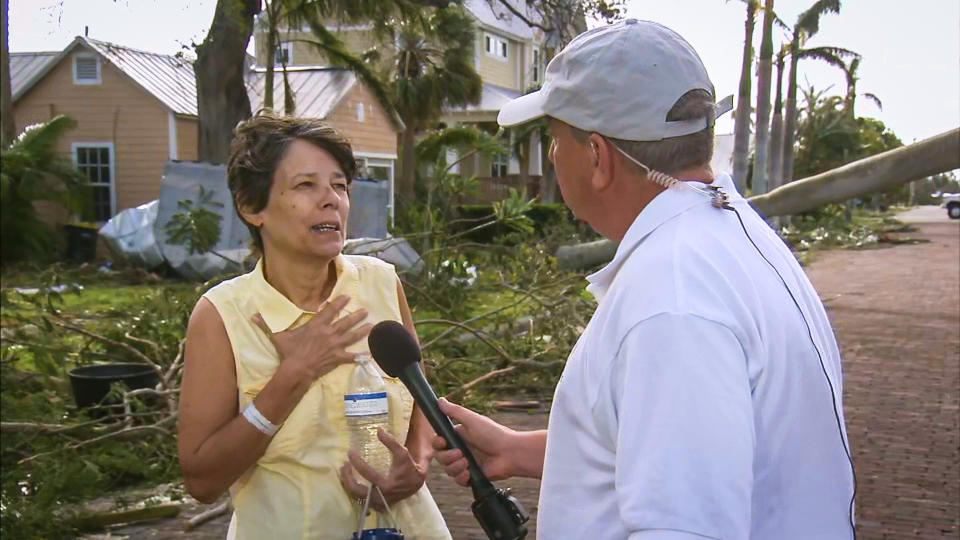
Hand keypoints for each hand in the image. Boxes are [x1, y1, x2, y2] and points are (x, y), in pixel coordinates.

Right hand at [252, 295, 370, 381]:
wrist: (296, 369)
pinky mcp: (338, 358)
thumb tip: (253, 316)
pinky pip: (352, 357)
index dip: (339, 303)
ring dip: (362, 331)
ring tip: (372, 325)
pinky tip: (371, 354)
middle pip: (345, 322)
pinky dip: (361, 356)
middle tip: (366, 310)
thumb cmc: (289, 352)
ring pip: (352, 336)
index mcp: (317, 325)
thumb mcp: (278, 336)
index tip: (348, 296)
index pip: (330, 311)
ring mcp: (335, 345)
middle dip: (356, 316)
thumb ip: (268, 325)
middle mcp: (329, 333)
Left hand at [339, 428, 426, 511]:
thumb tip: (378, 430)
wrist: (415, 483)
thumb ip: (391, 442)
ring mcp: (378, 503)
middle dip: (347, 477)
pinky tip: (350, 480)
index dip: (357, 462)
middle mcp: (381, 497)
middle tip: (344, 465)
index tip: (350, 452)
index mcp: (387, 485)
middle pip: (356, 490)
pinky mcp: (376, 505)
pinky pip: (360, 499)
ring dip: (348, 483)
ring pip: (356, 496)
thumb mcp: (402, 453)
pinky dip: (353, 490)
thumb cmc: (408, 467)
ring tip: (344, 471)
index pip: (367, 474)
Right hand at [431, 398, 516, 486]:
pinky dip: (461, 477)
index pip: (439, 442)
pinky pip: (458, 480)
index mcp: (459, 436)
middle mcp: (461, 450)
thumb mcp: (472, 420)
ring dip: (455, 467)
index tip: (443, 442)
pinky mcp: (472, 476)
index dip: (438, 443)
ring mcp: (466, 464)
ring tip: (468, 463)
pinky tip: (469, 473)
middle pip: (441, 457)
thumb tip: (439, 400)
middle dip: (447, 457)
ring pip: (448, 470)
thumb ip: (454, 411)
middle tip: (460, 453)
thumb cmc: (494, 434)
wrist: (510, 453)